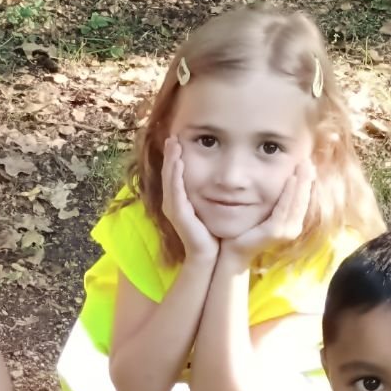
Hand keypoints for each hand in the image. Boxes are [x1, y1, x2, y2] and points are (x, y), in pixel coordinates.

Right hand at [159, 139, 217, 262]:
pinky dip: (175, 175)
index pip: (174, 173)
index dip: (174, 157)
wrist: (208, 254)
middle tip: (173, 136)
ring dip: (171, 160)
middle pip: (169, 172)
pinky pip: (175, 190)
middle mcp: (172, 202)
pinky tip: (178, 162)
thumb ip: (210, 192)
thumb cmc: (210, 232)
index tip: (178, 140)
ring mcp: (173, 207)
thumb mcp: (209, 207)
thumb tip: (221, 177)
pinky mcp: (177, 213)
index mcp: (178, 200)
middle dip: (170, 154)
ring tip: (173, 144)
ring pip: (170, 178)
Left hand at [224, 160, 312, 262]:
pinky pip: (284, 209)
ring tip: (303, 166)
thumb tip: (284, 178)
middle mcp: (293, 227)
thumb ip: (275, 199)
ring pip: (296, 202)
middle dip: (306, 179)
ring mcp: (286, 231)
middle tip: (308, 160)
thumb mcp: (264, 211)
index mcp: (291, 222)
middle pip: (303, 199)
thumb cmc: (246, 229)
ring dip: (301, 183)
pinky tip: (291, 179)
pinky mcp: (276, 232)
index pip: (303, 199)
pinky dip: (288, 193)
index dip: (306, 181)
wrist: (233, 251)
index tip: (308, 163)